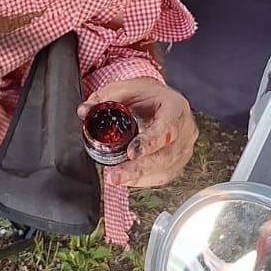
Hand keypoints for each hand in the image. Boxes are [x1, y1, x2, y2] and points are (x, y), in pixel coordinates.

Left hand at [79, 78, 196, 188]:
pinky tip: (127, 179)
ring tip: (115, 178)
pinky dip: (143, 180)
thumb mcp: (126, 90)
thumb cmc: (145, 95)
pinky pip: (163, 176)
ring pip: (165, 169)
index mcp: (176, 107)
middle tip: (115, 176)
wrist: (161, 102)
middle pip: (165, 155)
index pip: (167, 127)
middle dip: (138, 168)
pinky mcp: (179, 163)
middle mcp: (186, 130)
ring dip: (139, 177)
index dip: (150, 142)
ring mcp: (185, 149)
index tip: (131, 153)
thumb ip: (106, 99)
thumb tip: (84, 111)